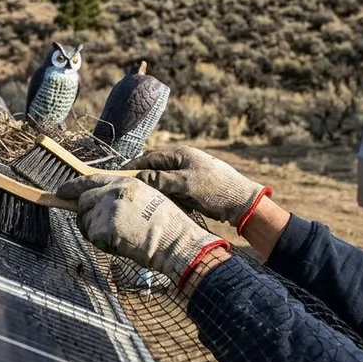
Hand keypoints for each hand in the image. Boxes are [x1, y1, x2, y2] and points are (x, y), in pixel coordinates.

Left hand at [57, 174, 230, 290]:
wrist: (175, 242)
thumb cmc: (167, 225)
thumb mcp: (147, 197)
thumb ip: (123, 194)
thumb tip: (101, 200)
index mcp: (124, 183)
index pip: (91, 179)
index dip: (73, 186)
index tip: (61, 191)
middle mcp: (112, 193)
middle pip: (83, 201)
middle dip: (85, 214)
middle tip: (98, 227)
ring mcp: (106, 210)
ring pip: (85, 221)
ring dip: (94, 230)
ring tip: (119, 236)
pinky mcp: (103, 229)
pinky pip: (91, 237)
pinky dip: (101, 243)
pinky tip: (120, 244)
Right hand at [124, 147, 272, 233]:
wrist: (242, 203)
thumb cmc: (215, 189)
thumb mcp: (185, 183)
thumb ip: (161, 179)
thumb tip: (139, 177)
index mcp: (181, 155)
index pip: (151, 158)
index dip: (135, 166)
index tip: (120, 175)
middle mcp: (184, 163)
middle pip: (157, 170)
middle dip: (145, 180)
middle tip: (131, 191)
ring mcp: (189, 176)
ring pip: (165, 183)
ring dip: (158, 192)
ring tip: (146, 201)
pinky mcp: (194, 189)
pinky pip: (175, 193)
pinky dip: (170, 199)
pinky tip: (166, 207)